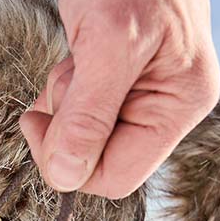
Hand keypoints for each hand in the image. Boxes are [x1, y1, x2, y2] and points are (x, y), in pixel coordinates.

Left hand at [20, 0, 219, 198]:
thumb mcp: (107, 43)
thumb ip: (89, 115)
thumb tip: (68, 176)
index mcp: (180, 106)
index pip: (116, 177)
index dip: (71, 163)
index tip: (39, 125)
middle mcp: (168, 106)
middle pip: (98, 158)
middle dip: (68, 124)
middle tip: (67, 77)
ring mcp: (146, 93)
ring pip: (85, 134)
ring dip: (65, 100)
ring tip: (79, 53)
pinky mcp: (122, 80)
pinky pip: (83, 108)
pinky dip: (67, 86)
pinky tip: (78, 50)